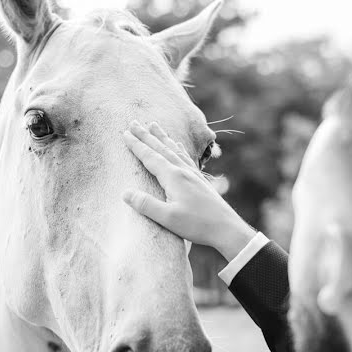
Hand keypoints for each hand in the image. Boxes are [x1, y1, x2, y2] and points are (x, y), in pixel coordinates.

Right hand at [122, 121, 256, 260]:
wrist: (227, 229)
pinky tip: (178, 145)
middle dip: (146, 135)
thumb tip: (125, 193)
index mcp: (174, 177)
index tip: (124, 133)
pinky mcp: (200, 181)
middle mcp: (184, 171)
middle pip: (161, 148)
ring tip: (154, 125)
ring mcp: (194, 175)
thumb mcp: (167, 218)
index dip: (136, 145)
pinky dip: (179, 148)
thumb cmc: (197, 225)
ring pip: (174, 150)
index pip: (150, 157)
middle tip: (133, 122)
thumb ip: (146, 205)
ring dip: (162, 138)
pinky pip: (186, 158)